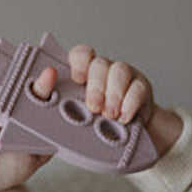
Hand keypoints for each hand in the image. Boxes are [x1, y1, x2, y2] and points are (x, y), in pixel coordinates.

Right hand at [0, 64, 53, 191]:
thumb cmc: (3, 170)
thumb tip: (62, 131)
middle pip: (6, 87)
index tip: (49, 72)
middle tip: (30, 55)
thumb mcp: (34, 157)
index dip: (37, 86)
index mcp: (11, 123)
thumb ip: (46, 143)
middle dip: (16, 71)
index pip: (26, 99)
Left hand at [66, 44, 181, 155]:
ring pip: (119, 72)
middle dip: (96, 88)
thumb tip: (49, 81)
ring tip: (109, 115)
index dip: (79, 63)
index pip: (81, 55)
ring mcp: (125, 76)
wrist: (125, 136)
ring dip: (113, 95)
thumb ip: (56, 98)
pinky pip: (138, 89)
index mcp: (85, 72)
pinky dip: (130, 104)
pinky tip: (124, 117)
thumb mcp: (73, 111)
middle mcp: (105, 70)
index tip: (78, 80)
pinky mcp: (142, 88)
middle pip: (99, 65)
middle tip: (94, 108)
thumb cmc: (94, 123)